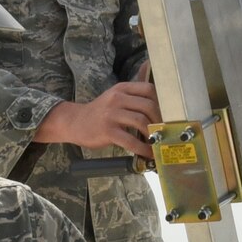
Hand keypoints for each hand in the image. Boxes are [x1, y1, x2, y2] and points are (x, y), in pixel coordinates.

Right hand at [37, 82, 159, 158]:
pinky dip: (142, 148)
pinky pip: (131, 140)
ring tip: (157, 143)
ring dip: (153, 135)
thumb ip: (133, 97)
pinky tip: (147, 153)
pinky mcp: (108, 131)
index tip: (166, 114)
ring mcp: (111, 114)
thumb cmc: (100, 113)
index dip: (161, 102)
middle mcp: (117, 98)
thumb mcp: (115, 97)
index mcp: (122, 89)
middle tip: (163, 131)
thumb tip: (159, 100)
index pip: (149, 89)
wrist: (75, 122)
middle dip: (159, 121)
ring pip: (141, 122)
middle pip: (148, 106)